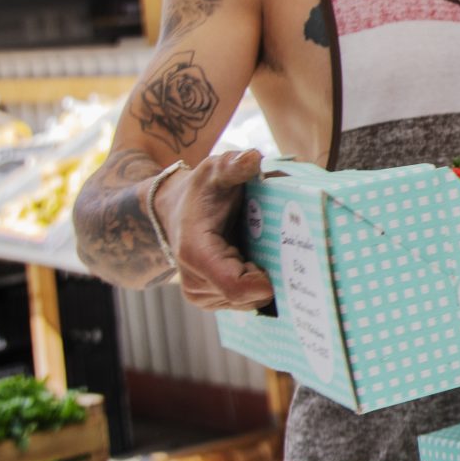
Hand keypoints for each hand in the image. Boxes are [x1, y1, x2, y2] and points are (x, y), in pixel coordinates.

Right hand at [161, 148, 274, 311]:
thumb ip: (234, 166)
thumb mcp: (216, 171)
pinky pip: (244, 302)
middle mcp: (195, 281)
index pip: (234, 285)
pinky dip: (257, 285)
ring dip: (265, 281)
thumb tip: (254, 157)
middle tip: (284, 250)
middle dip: (272, 276)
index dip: (262, 283)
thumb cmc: (201, 190)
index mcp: (196, 252)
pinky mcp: (211, 301)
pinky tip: (257, 261)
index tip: (281, 263)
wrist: (175, 210)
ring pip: (249, 302)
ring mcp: (201, 296)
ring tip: (264, 251)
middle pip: (248, 296)